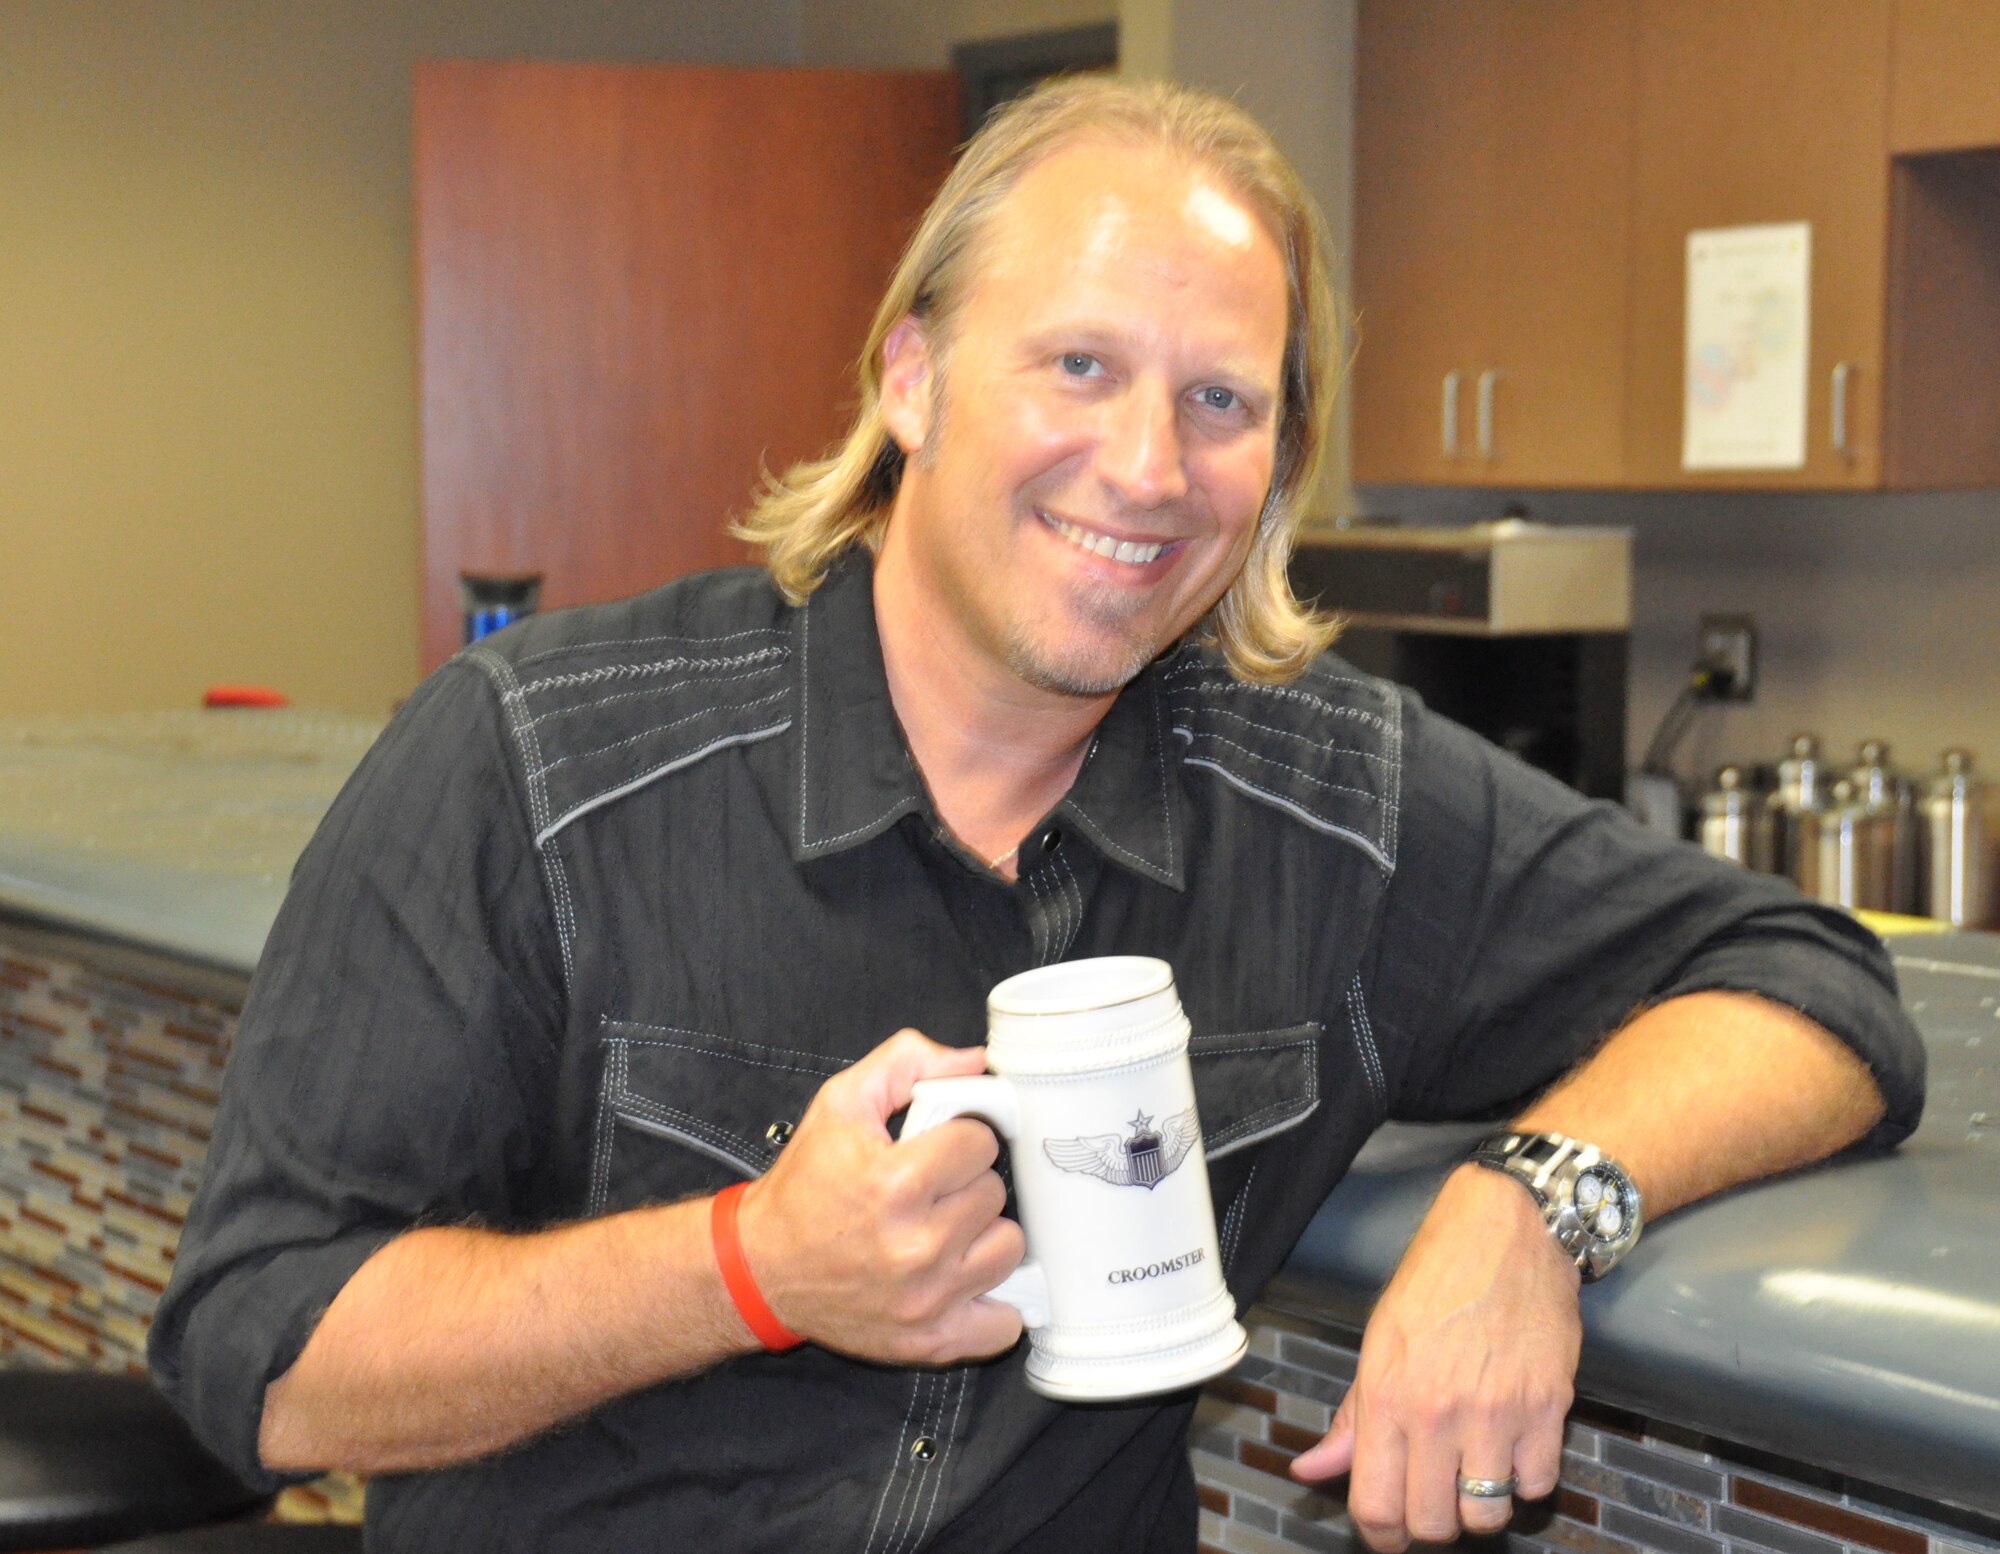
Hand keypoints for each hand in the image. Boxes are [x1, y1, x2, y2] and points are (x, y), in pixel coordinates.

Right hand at [733, 1029, 1024, 1365]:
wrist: (760, 1268)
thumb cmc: (804, 1188)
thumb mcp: (841, 1104)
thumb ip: (906, 1064)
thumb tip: (973, 1062)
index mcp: (896, 1183)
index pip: (981, 1142)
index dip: (959, 1138)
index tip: (936, 1149)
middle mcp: (916, 1246)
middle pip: (995, 1194)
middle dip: (966, 1185)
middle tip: (931, 1191)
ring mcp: (927, 1299)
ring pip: (1008, 1247)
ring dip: (982, 1236)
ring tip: (944, 1230)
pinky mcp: (930, 1341)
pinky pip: (1005, 1323)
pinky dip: (991, 1301)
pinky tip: (961, 1278)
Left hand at [1291, 1165, 1579, 1548]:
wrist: (1507, 1231)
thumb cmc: (1437, 1278)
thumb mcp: (1378, 1341)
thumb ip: (1351, 1418)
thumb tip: (1311, 1471)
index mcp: (1387, 1395)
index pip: (1375, 1505)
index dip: (1381, 1535)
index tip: (1389, 1534)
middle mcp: (1438, 1411)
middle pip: (1433, 1523)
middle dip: (1429, 1523)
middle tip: (1432, 1497)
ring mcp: (1497, 1413)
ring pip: (1488, 1515)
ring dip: (1479, 1506)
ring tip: (1472, 1471)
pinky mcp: (1547, 1408)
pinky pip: (1537, 1485)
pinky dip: (1525, 1480)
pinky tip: (1512, 1448)